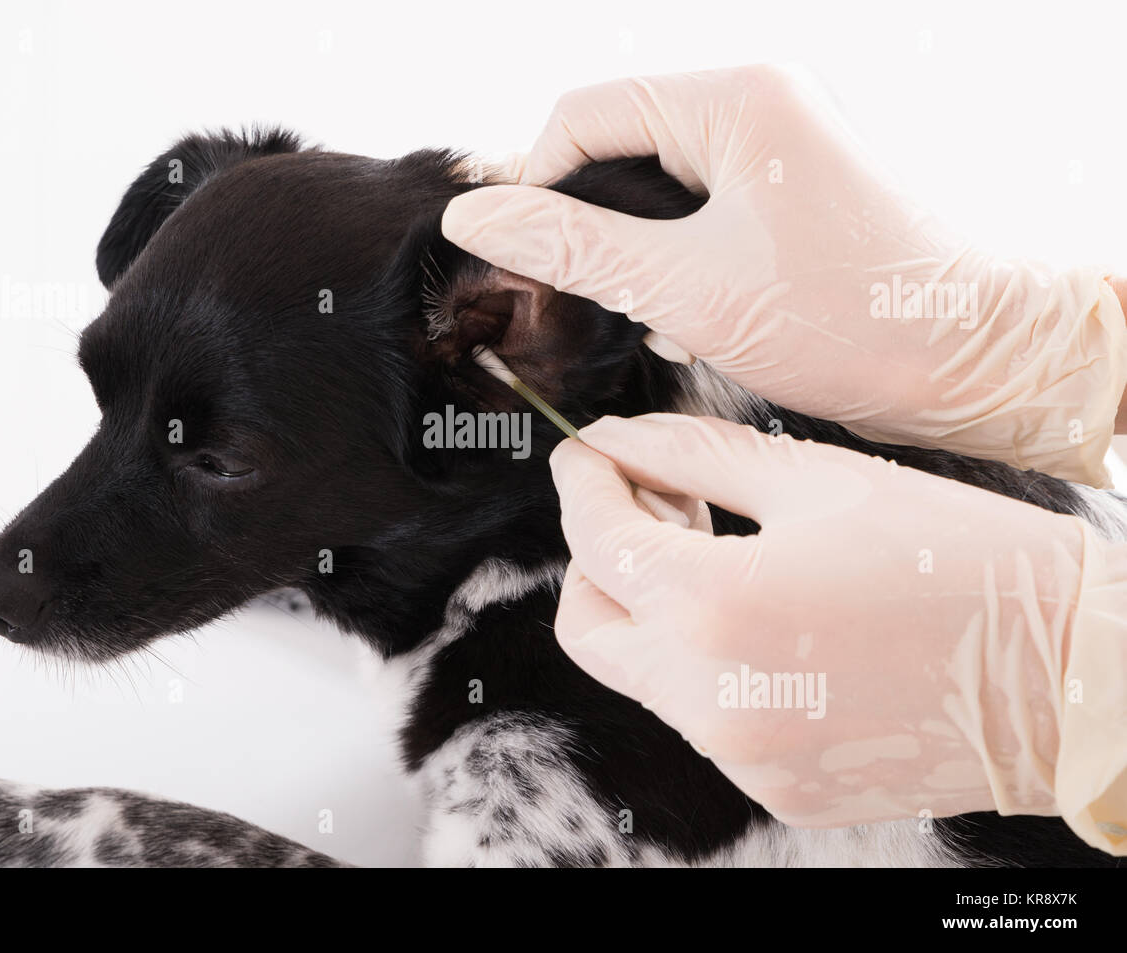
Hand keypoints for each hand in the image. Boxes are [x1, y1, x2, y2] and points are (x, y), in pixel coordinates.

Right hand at [444, 67, 1126, 486]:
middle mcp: (757, 105)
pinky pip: (697, 214)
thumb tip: (474, 219)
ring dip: (636, 256)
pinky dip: (678, 264)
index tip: (531, 267)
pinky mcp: (787, 194)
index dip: (537, 189)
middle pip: (616, 150)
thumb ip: (571, 248)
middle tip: (595, 304)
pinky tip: (693, 318)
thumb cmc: (845, 320)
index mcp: (734, 99)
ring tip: (660, 318)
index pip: (582, 116)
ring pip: (654, 188)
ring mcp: (776, 149)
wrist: (965, 364)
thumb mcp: (684, 287)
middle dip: (594, 231)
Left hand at [550, 414, 1126, 851]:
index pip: (593, 538)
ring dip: (656, 609)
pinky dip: (709, 664)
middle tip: (658, 505)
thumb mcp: (818, 480)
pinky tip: (770, 622)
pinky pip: (702, 716)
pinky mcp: (773, 787)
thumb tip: (617, 439)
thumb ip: (693, 454)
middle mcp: (708, 698)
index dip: (582, 482)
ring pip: (642, 673)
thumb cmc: (963, 562)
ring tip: (725, 556)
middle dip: (600, 554)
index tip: (589, 454)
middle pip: (588, 620)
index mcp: (712, 608)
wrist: (1071, 679)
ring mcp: (740, 756)